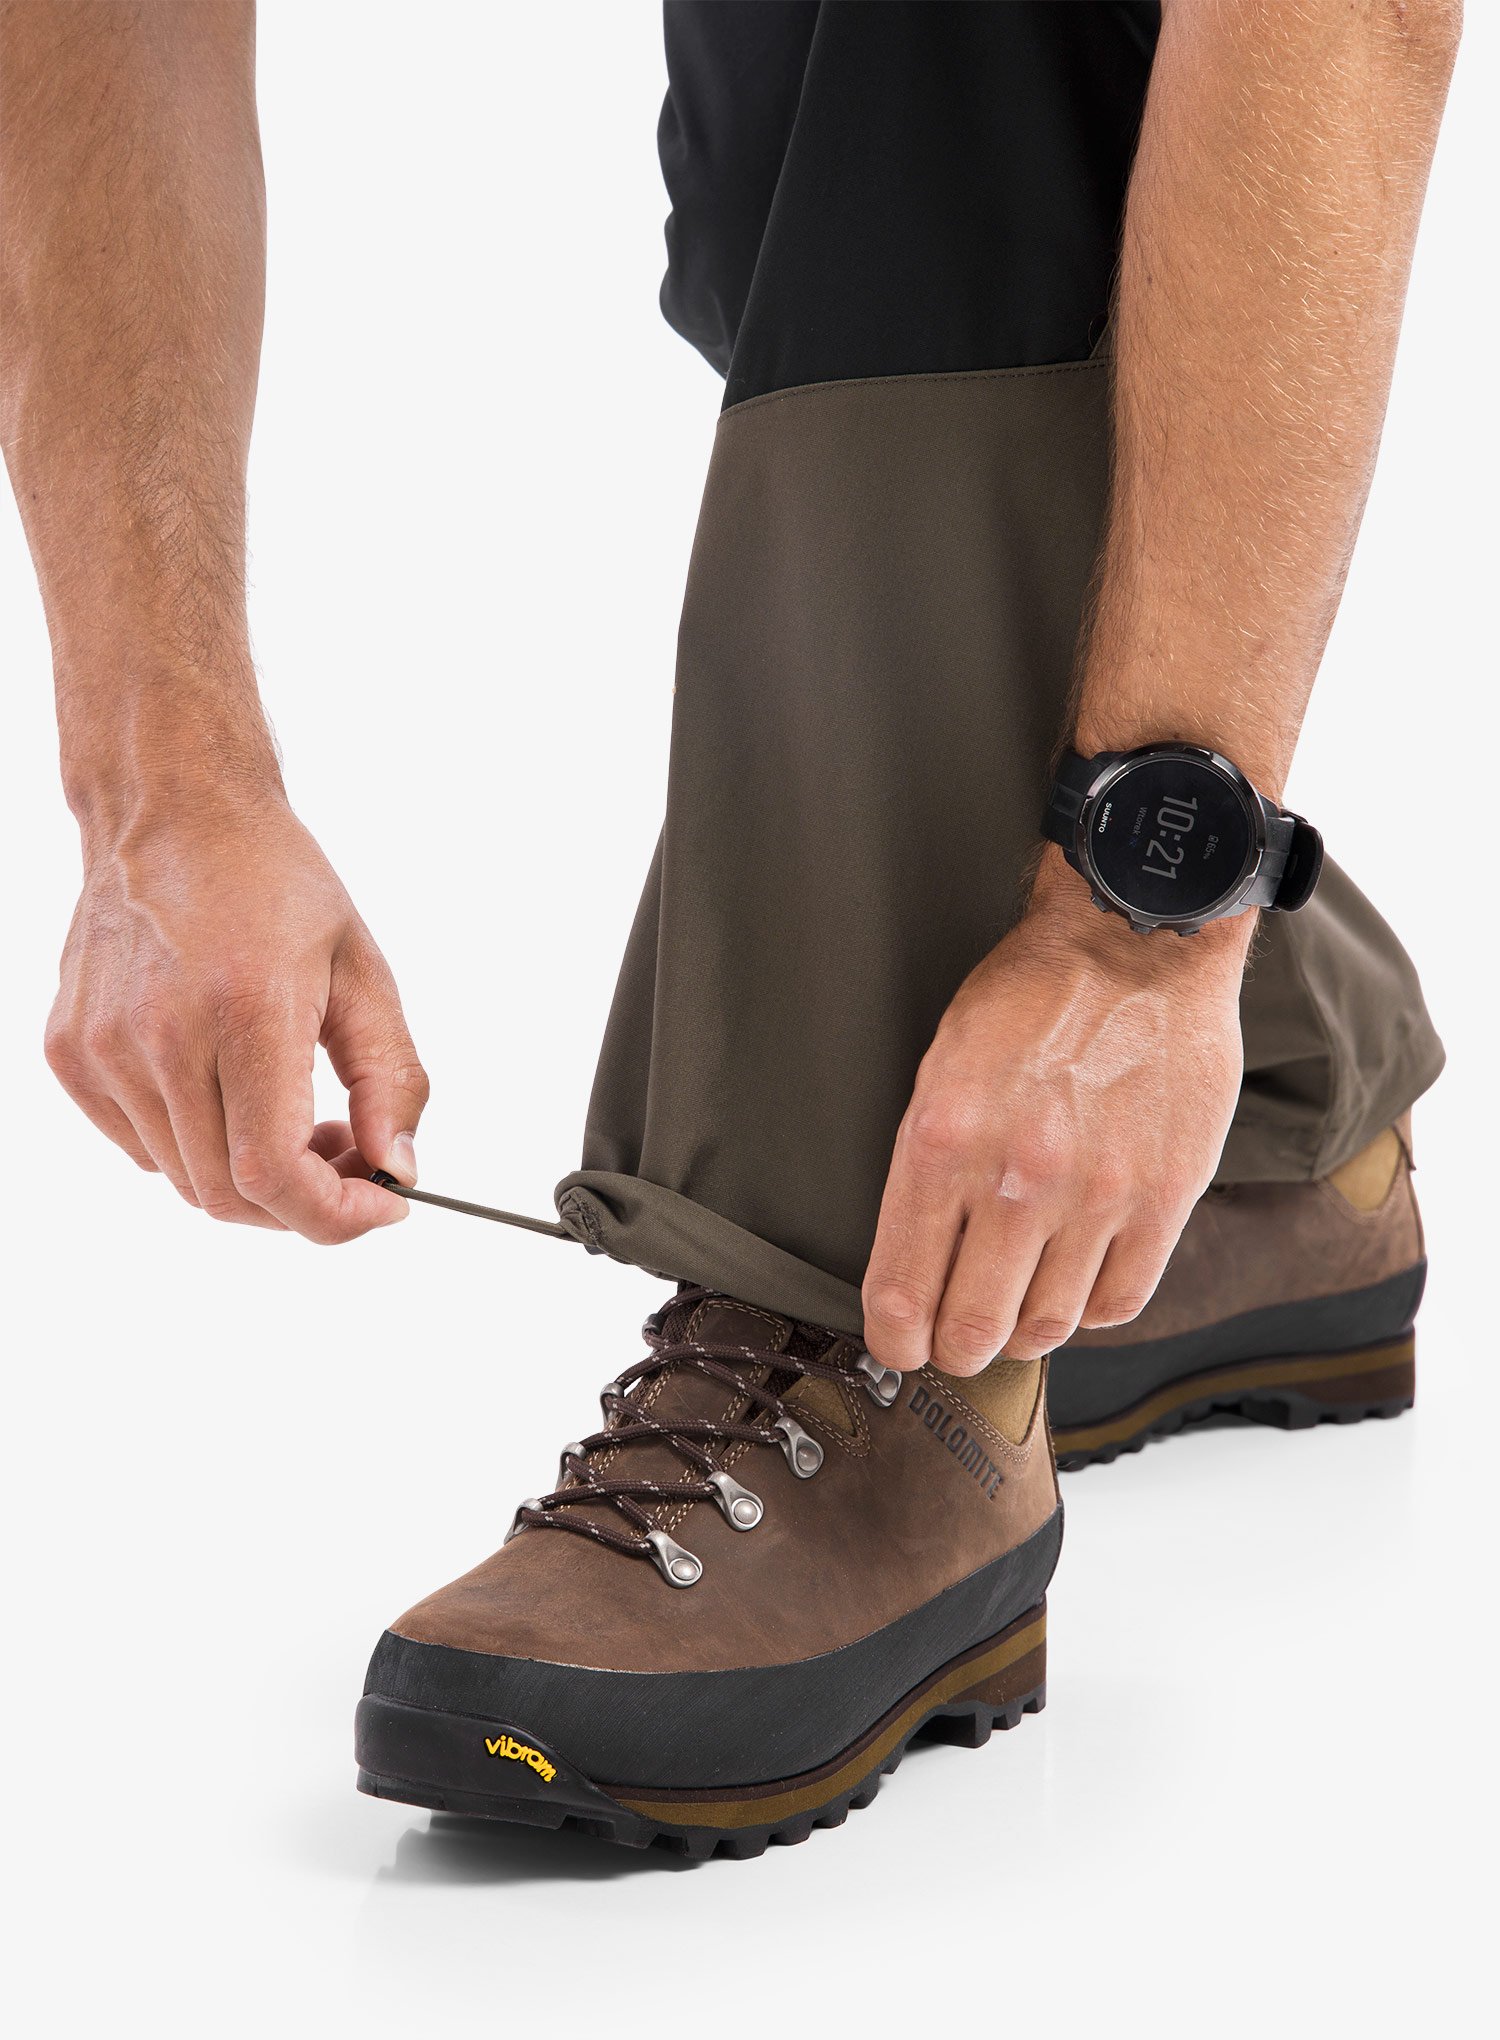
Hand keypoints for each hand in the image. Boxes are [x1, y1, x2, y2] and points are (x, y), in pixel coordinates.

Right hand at [44, 795, 426, 1242]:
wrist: (174, 814)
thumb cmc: (275, 883)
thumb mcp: (364, 972)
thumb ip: (390, 1079)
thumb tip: (398, 1167)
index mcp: (244, 1010)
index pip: (273, 1174)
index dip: (333, 1215)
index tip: (381, 1204)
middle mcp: (160, 1035)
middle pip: (229, 1194)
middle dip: (305, 1202)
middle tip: (348, 1154)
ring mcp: (104, 1049)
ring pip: (185, 1179)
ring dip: (253, 1178)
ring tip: (297, 1113)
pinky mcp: (71, 1052)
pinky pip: (142, 1147)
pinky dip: (197, 1147)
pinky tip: (231, 1090)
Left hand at [862, 851, 1248, 1374]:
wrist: (1137, 943)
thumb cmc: (1031, 997)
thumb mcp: (941, 1067)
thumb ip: (926, 1168)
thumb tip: (916, 1263)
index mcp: (943, 1142)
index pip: (903, 1292)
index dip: (894, 1341)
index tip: (898, 1347)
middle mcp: (1017, 1179)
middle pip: (975, 1328)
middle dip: (955, 1350)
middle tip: (955, 1343)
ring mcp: (1098, 1194)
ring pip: (1047, 1326)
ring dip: (1022, 1333)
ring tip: (1015, 1311)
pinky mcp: (1166, 1197)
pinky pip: (1118, 1301)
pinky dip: (1088, 1310)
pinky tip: (1074, 1285)